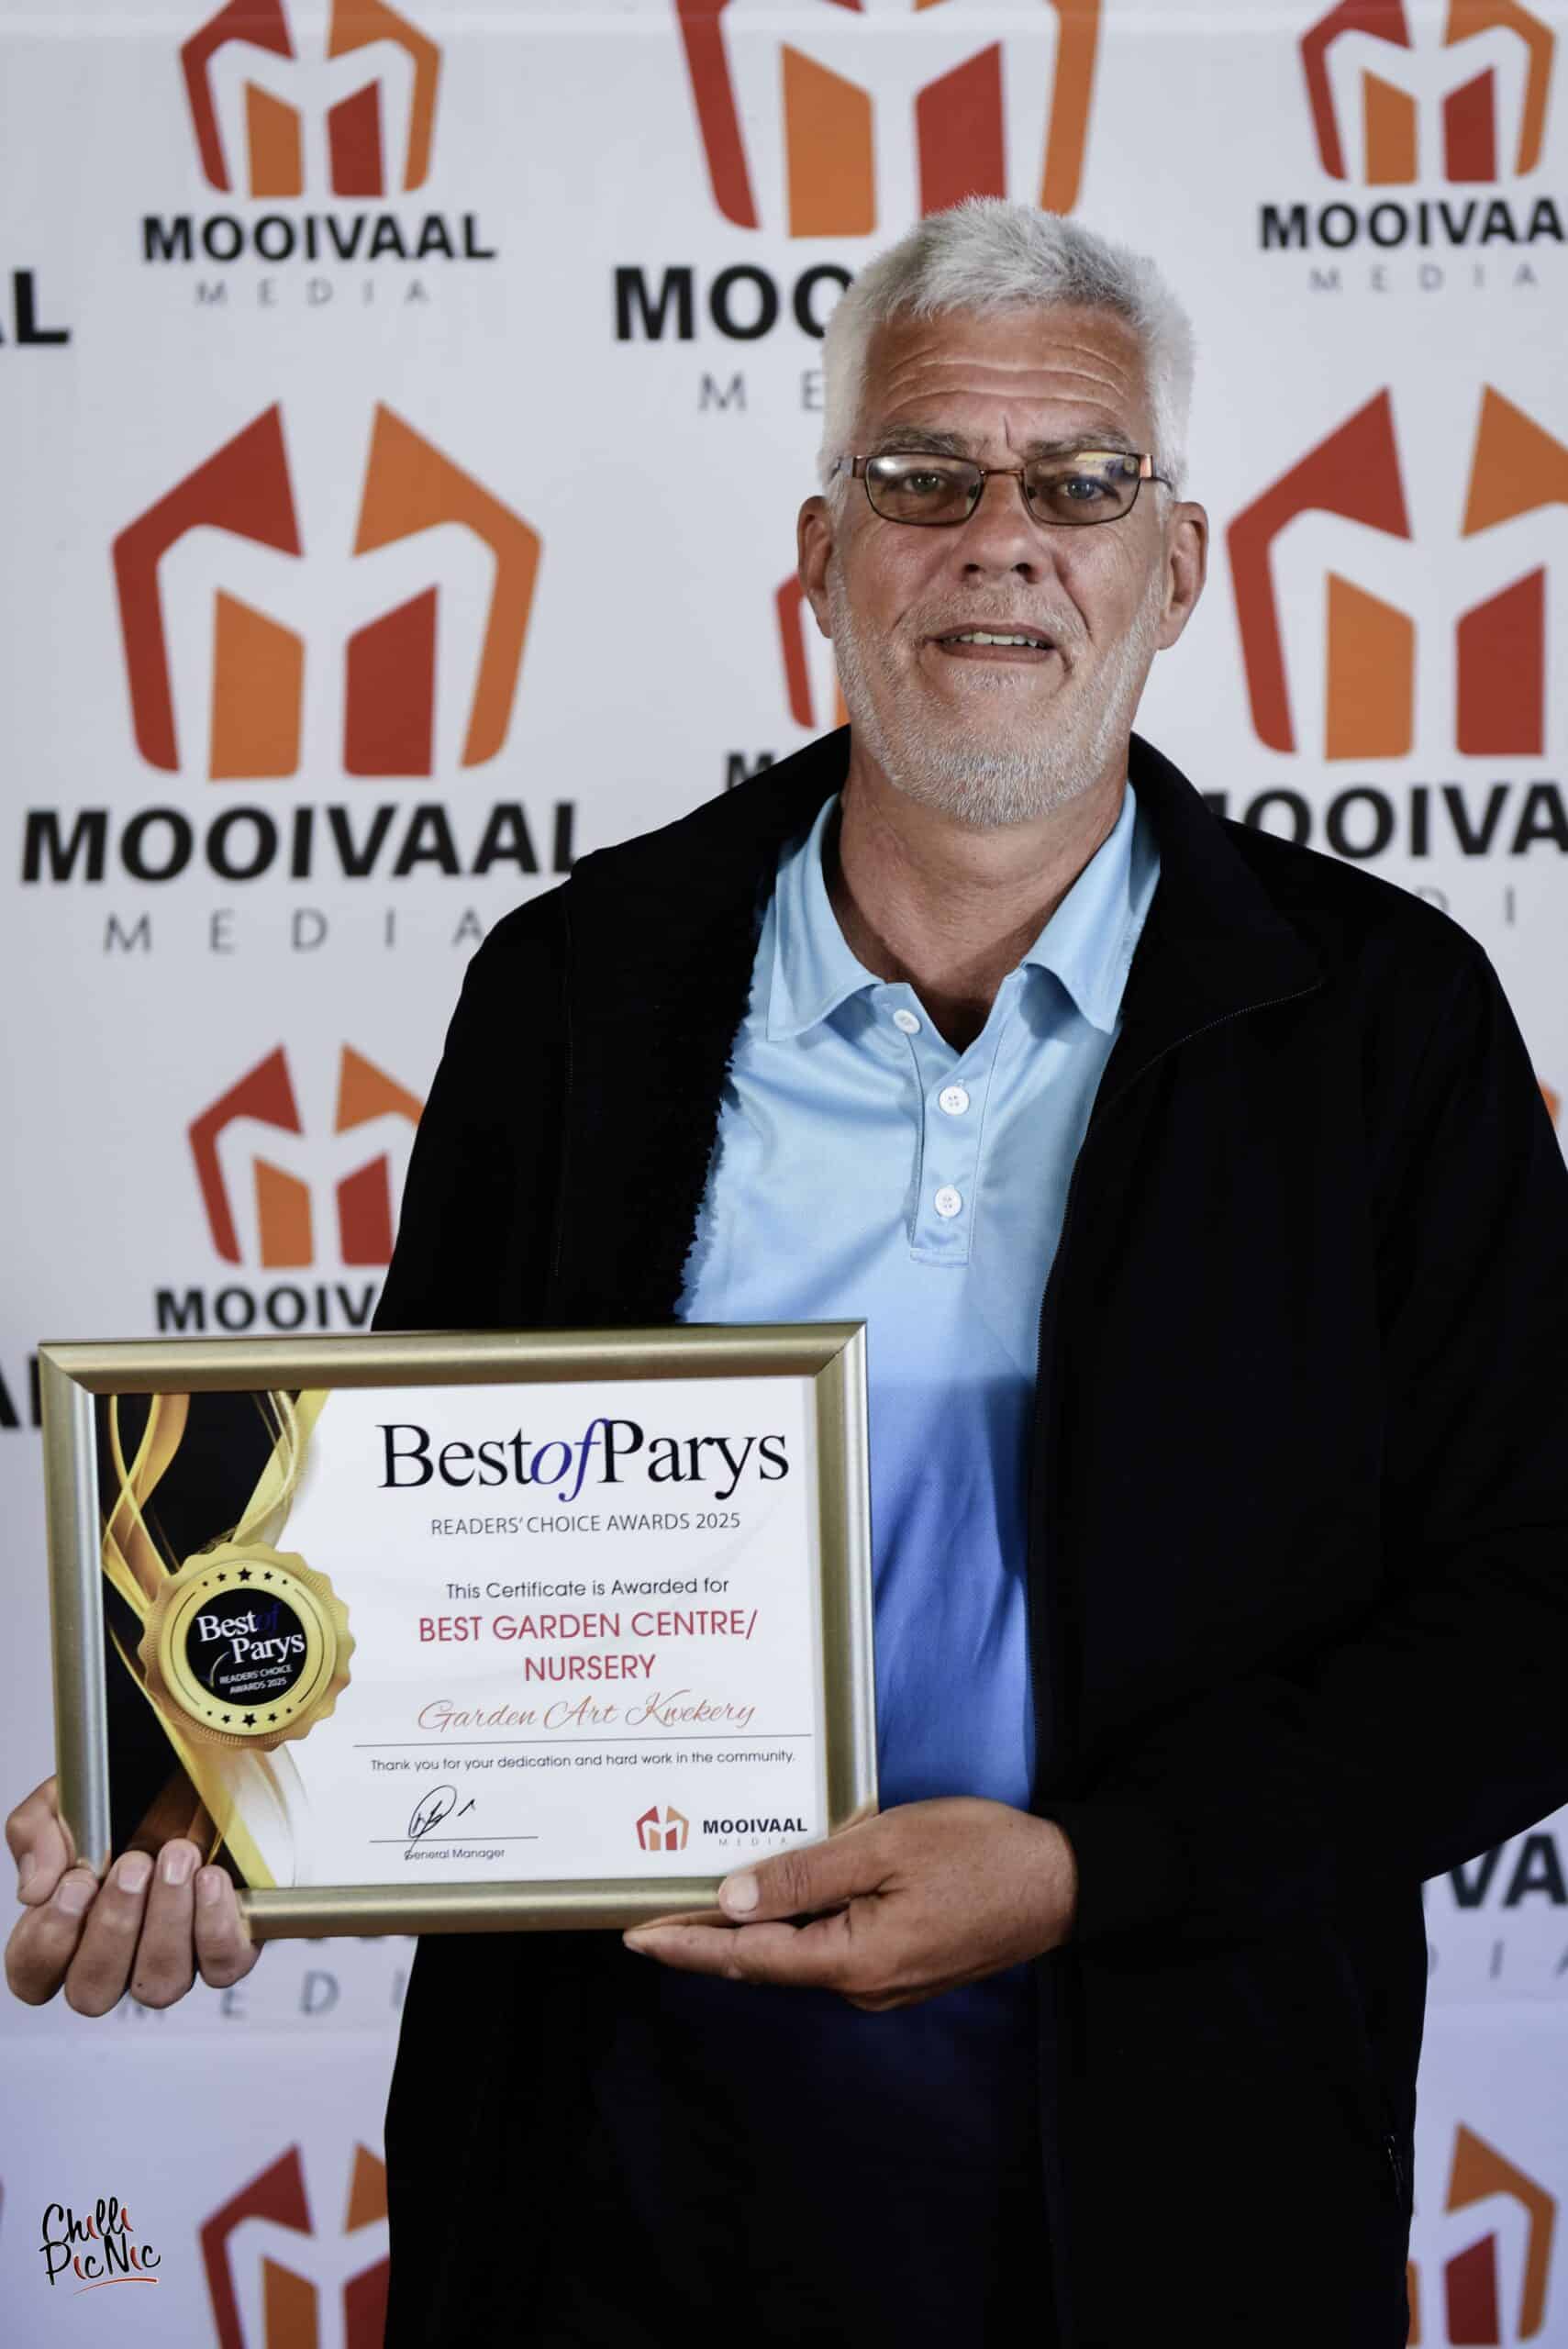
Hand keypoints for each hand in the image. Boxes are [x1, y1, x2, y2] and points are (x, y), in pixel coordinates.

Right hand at [5, 1776, 258, 2013]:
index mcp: (68, 1930)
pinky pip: (221, 1966)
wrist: (202, 1771)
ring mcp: (173, 1960)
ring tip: (177, 1855)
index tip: (76, 1882)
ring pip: (159, 1984)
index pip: (34, 1976)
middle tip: (133, 1865)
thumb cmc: (133, 1791)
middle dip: (113, 1927)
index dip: (49, 1941)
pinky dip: (215, 1924)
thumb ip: (35, 1832)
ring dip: (167, 1918)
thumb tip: (35, 1889)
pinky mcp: (226, 1949)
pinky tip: (210, 1877)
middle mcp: (118, 1958)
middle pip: (93, 1991)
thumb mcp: (69, 1796)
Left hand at [623, 1796, 1077, 2011]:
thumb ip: (808, 1875)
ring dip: (751, 1931)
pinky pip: (832, 1948)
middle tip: (652, 1912)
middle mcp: (863, 1986)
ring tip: (700, 1899)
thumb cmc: (981, 1853)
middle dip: (707, 1939)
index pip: (748, 1957)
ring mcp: (886, 1982)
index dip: (686, 1947)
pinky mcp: (903, 1966)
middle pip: (767, 1961)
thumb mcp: (887, 1846)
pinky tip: (778, 1898)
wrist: (1064, 1882)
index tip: (634, 1937)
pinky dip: (795, 1926)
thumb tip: (732, 1901)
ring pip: (799, 1955)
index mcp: (854, 1959)